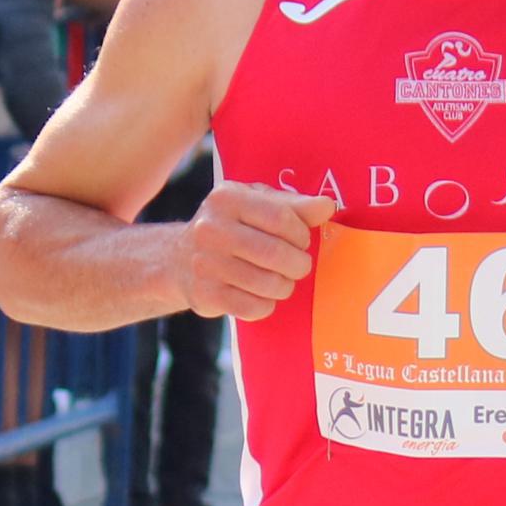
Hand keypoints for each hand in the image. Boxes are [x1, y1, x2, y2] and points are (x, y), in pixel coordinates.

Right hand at [169, 182, 334, 320]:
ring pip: (268, 283)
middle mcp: (211, 229)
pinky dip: (266, 305)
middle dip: (298, 264)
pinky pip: (253, 307)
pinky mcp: (206, 295)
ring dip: (284, 286)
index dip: (300, 234)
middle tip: (297, 266)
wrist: (178, 259)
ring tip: (281, 281)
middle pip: (276, 253)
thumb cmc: (229, 226)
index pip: (281, 217)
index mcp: (227, 198)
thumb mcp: (256, 205)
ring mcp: (206, 264)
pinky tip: (261, 295)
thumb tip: (326, 207)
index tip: (300, 241)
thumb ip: (293, 205)